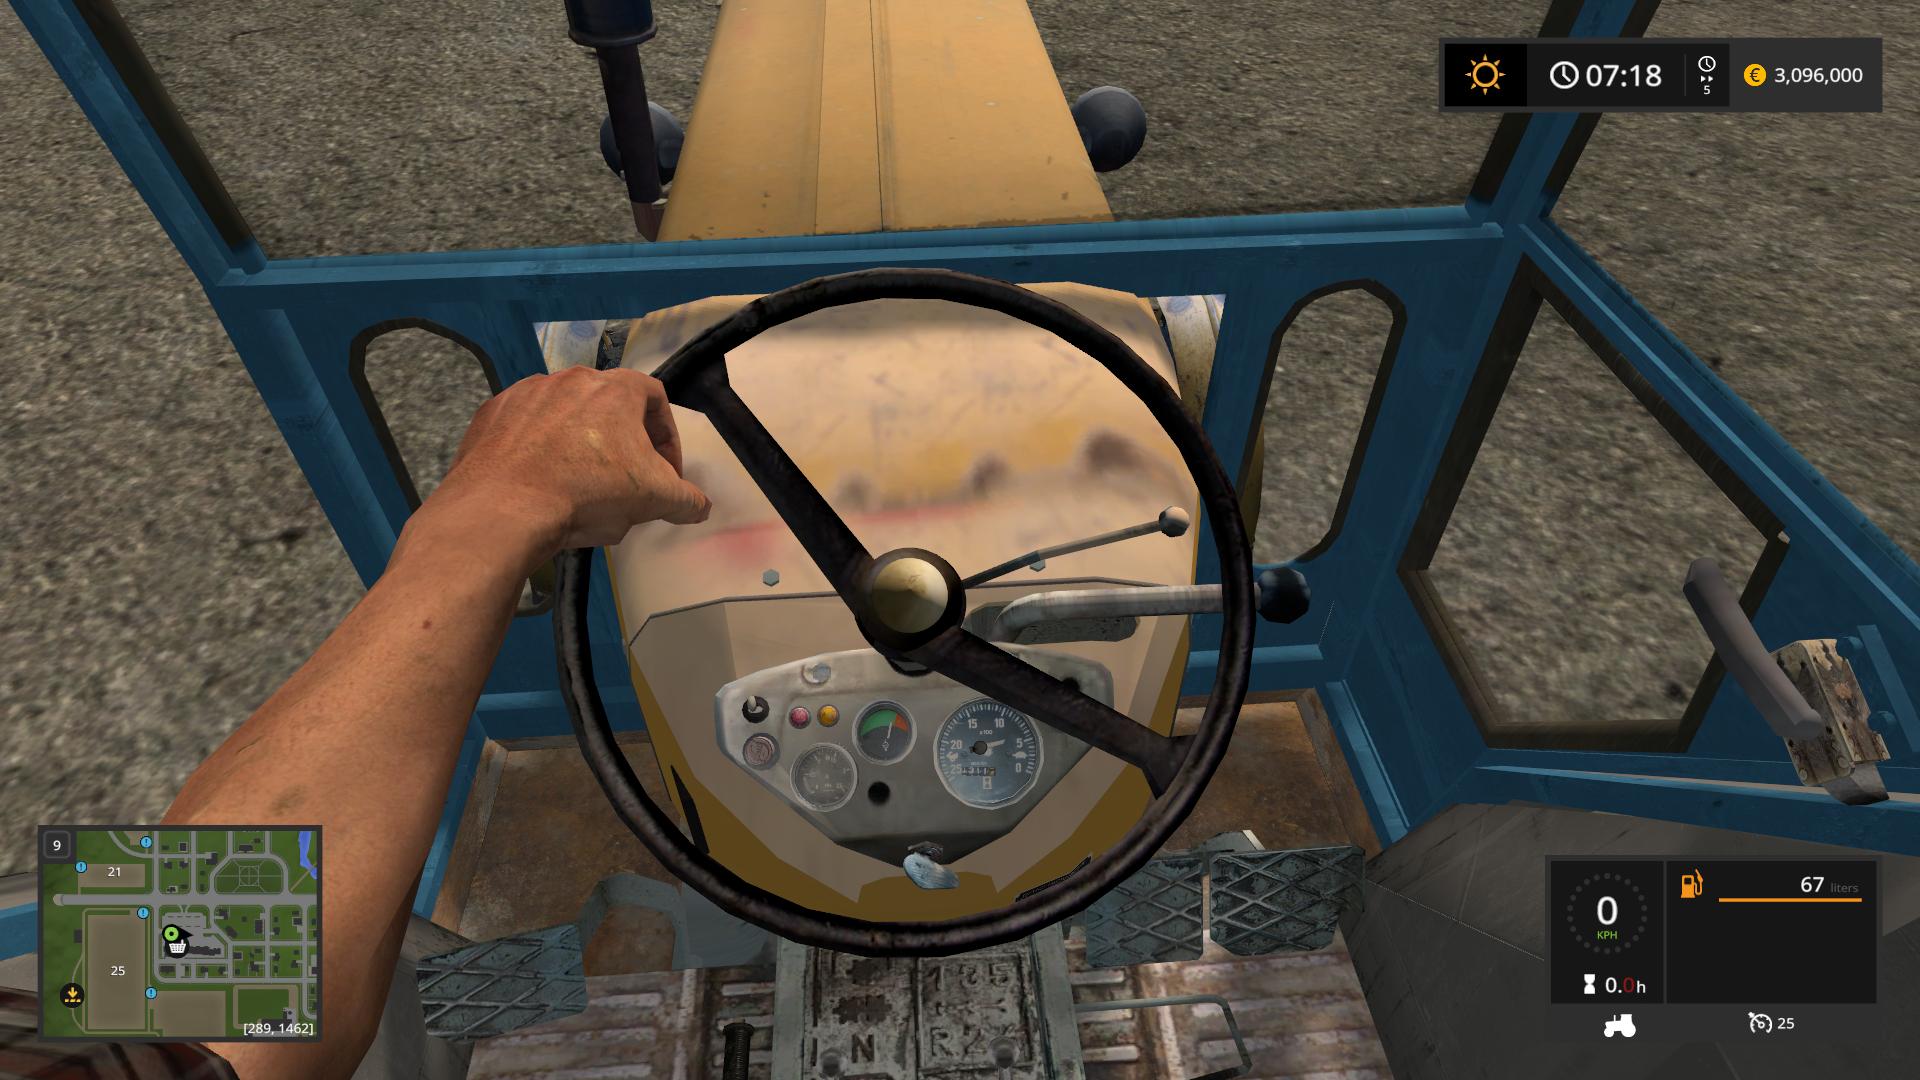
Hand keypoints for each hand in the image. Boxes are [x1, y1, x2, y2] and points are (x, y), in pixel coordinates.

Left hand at [428, 366, 711, 555]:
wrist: (504, 506)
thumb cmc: (589, 492)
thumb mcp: (653, 500)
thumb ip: (686, 499)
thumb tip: (701, 506)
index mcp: (616, 389)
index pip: (656, 399)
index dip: (667, 437)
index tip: (665, 471)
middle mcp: (572, 378)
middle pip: (608, 406)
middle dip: (621, 442)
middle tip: (622, 480)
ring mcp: (527, 392)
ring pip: (564, 414)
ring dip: (577, 442)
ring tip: (576, 483)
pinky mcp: (493, 412)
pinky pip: (523, 426)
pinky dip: (535, 447)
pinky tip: (537, 479)